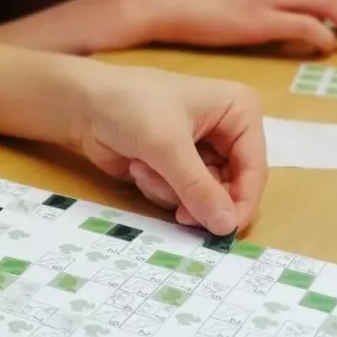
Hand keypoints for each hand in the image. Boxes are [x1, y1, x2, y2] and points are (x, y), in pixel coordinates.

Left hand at [67, 61, 266, 234]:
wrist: (81, 104)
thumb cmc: (129, 107)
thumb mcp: (167, 146)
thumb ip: (198, 188)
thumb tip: (227, 227)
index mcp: (239, 111)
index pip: (255, 169)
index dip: (241, 203)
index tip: (224, 231)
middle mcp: (226, 131)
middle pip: (231, 188)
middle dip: (196, 198)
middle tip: (177, 211)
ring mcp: (201, 151)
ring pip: (203, 197)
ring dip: (170, 191)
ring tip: (143, 167)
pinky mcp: (176, 167)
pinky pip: (180, 197)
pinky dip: (158, 189)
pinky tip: (136, 167)